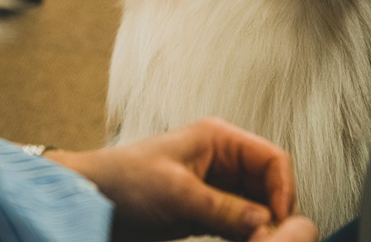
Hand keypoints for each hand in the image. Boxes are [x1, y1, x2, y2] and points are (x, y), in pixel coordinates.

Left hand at [46, 118, 317, 240]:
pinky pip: (239, 223)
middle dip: (273, 212)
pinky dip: (245, 235)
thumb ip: (224, 209)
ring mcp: (216, 186)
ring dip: (260, 226)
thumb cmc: (124, 181)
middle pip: (269, 185)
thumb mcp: (176, 193)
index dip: (283, 189)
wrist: (88, 200)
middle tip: (267, 241)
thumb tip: (265, 224)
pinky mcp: (206, 210)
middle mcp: (222, 159)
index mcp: (219, 139)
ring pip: (257, 206)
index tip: (279, 221)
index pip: (272, 159)